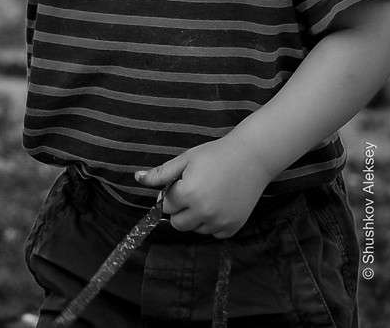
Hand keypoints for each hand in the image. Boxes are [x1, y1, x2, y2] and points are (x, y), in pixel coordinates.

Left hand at [134, 137, 272, 237]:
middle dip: (179, 209)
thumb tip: (137, 178)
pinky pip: (214, 233)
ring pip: (195, 229)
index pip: (166, 205)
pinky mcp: (234, 226)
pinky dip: (212, 223)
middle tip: (192, 191)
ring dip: (195, 217)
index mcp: (188, 194)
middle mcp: (204, 211)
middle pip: (177, 223)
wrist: (252, 158)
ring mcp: (220, 221)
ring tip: (207, 196)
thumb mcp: (185, 160)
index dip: (171, 193)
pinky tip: (218, 205)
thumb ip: (160, 174)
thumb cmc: (215, 155)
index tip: (181, 183)